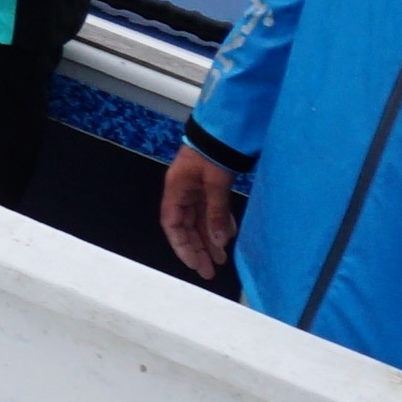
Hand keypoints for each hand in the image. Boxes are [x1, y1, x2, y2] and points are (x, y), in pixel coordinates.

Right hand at [160, 144, 242, 282]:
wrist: (224, 131)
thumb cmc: (213, 153)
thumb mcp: (215, 182)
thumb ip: (216, 212)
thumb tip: (219, 242)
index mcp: (176, 190)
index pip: (172, 225)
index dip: (181, 246)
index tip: (194, 264)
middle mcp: (183, 193)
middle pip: (187, 227)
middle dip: (197, 249)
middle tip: (209, 271)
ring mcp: (196, 190)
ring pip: (200, 222)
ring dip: (209, 240)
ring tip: (220, 260)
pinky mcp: (209, 187)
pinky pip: (211, 212)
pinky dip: (218, 225)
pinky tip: (228, 236)